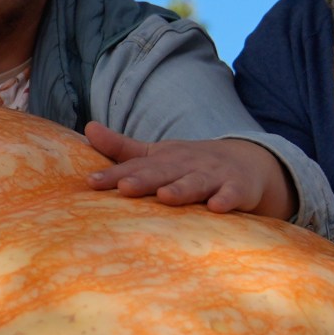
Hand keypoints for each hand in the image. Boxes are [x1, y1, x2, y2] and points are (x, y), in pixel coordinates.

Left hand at [83, 123, 295, 219]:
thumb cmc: (188, 164)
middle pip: (163, 173)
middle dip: (144, 179)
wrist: (246, 162)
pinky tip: (217, 207)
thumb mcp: (156, 154)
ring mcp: (214, 175)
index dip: (113, 174)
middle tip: (125, 187)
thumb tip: (87, 127)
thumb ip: (122, 148)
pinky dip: (226, 199)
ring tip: (165, 197)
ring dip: (182, 189)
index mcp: (164, 158)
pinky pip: (233, 195)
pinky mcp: (238, 188)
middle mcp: (186, 164)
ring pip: (196, 183)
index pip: (135, 166)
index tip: (91, 183)